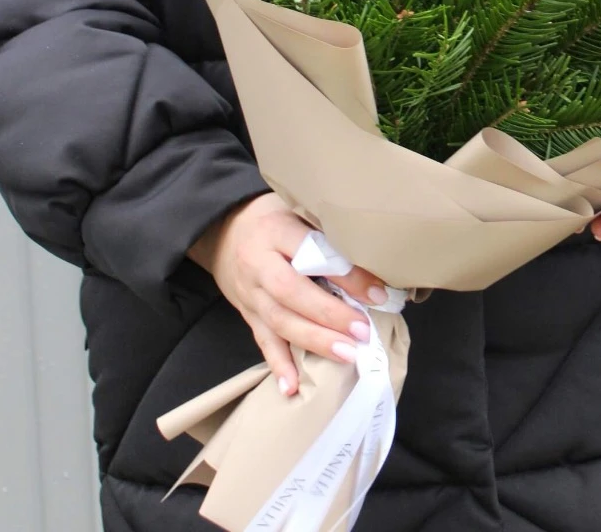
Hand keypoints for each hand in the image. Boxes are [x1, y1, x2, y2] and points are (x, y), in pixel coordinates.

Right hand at [188, 191, 388, 394]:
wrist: (224, 228)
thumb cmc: (275, 218)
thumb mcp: (299, 212)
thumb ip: (328, 237)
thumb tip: (375, 268)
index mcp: (275, 231)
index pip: (310, 252)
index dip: (344, 274)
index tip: (376, 292)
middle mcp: (258, 263)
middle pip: (291, 292)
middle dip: (329, 315)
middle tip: (362, 331)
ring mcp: (250, 292)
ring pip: (279, 321)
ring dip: (314, 341)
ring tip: (346, 355)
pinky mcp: (247, 313)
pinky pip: (263, 341)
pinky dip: (278, 365)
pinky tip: (293, 387)